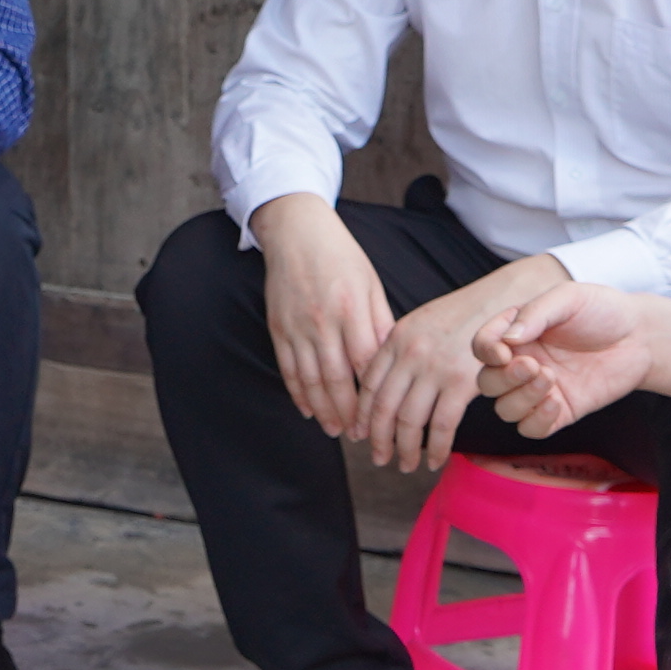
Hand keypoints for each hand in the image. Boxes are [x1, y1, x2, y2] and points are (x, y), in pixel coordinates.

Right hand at [251, 196, 395, 430]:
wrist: (296, 233)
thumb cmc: (341, 257)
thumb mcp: (370, 284)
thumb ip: (380, 323)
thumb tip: (392, 361)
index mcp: (351, 309)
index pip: (364, 363)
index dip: (373, 395)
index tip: (383, 416)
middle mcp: (322, 321)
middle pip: (336, 379)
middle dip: (349, 412)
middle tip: (360, 436)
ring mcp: (296, 327)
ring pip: (310, 380)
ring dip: (323, 410)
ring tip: (335, 430)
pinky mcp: (278, 328)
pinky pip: (288, 369)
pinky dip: (298, 393)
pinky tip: (308, 409)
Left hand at [347, 261, 569, 471]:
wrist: (507, 298)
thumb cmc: (468, 315)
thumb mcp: (424, 323)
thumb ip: (401, 350)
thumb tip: (381, 381)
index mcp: (396, 337)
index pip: (367, 384)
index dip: (362, 414)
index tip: (360, 434)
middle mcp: (410, 353)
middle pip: (383, 407)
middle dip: (378, 439)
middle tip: (379, 459)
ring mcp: (435, 368)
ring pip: (409, 422)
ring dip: (405, 450)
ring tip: (405, 466)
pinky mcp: (462, 382)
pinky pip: (442, 426)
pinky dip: (437, 449)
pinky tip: (435, 462)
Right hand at [473, 284, 654, 436]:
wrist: (641, 337)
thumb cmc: (603, 310)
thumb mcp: (568, 298)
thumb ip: (535, 313)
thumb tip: (507, 340)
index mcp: (517, 333)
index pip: (482, 346)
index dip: (486, 352)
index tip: (504, 352)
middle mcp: (523, 362)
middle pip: (487, 383)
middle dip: (504, 379)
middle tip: (535, 366)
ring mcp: (539, 390)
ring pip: (505, 409)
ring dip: (521, 399)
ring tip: (551, 379)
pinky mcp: (560, 411)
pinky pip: (531, 429)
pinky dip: (537, 420)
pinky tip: (557, 402)